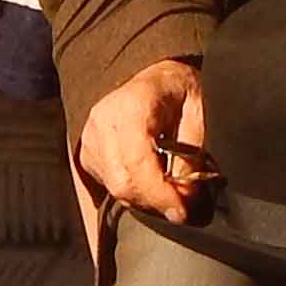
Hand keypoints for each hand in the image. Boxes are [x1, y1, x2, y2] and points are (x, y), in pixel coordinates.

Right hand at [76, 59, 214, 222]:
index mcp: (132, 106)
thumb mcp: (198, 111)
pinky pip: (108, 185)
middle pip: (122, 182)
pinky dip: (133, 193)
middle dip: (155, 203)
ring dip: (146, 200)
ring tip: (170, 191)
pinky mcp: (86, 153)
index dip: (160, 194)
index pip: (138, 162)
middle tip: (183, 206)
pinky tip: (152, 183)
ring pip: (114, 188)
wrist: (149, 74)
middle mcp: (103, 122)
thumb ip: (193, 152)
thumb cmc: (177, 89)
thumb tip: (187, 195)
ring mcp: (90, 138)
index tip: (182, 211)